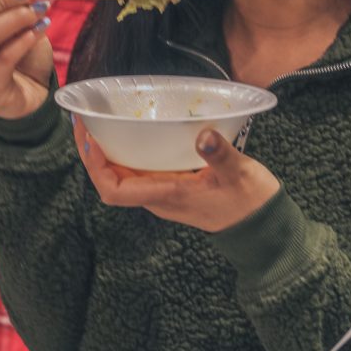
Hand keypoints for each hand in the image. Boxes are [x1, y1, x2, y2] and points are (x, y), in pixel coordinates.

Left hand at [74, 119, 279, 232]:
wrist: (262, 228)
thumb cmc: (251, 203)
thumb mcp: (239, 174)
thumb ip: (220, 155)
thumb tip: (203, 135)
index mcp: (167, 196)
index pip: (114, 190)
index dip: (95, 166)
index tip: (89, 138)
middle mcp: (159, 198)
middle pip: (111, 180)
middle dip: (94, 154)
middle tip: (87, 121)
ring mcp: (165, 195)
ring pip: (124, 176)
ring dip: (109, 153)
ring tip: (102, 123)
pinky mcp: (174, 188)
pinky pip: (140, 172)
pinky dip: (130, 154)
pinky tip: (134, 133)